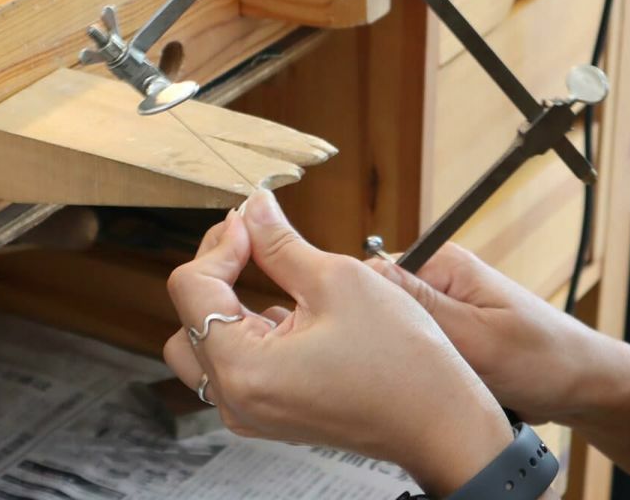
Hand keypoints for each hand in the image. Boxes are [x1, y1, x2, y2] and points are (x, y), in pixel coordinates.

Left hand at [163, 190, 512, 496]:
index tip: (250, 221)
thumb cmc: (401, 360)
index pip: (191, 288)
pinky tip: (288, 307)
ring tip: (268, 269)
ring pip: (205, 344)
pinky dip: (248, 328)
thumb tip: (254, 209)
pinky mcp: (271, 413)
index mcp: (244, 367)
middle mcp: (237, 398)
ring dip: (228, 301)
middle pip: (188, 318)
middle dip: (215, 271)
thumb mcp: (338, 281)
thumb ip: (281, 243)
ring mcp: (252, 412)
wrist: (441, 420)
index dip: (219, 243)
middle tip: (251, 239)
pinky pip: (235, 365)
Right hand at [369, 244, 617, 425]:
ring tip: (428, 385)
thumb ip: (422, 305)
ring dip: (408, 363)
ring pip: (397, 337)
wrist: (582, 387)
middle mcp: (440, 282)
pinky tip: (435, 391)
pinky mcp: (450, 337)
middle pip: (382, 309)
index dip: (365, 313)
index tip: (368, 346)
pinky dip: (423, 375)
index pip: (375, 277)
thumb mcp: (477, 336)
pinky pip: (416, 354)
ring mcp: (445, 310)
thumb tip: (366, 274)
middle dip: (389, 344)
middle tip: (409, 373)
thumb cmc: (544, 359)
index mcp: (443, 264)